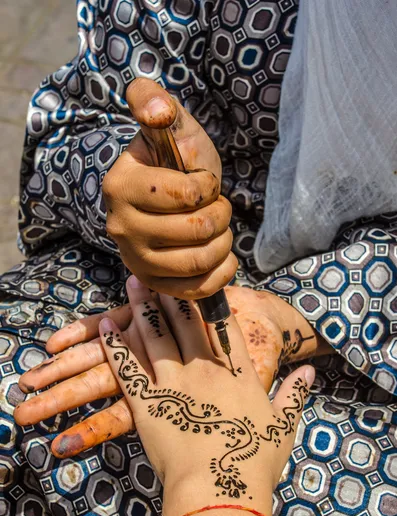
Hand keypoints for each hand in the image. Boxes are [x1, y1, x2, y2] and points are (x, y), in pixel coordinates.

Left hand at [98, 278, 314, 495]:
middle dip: (172, 294)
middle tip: (159, 273)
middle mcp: (204, 369)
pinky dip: (115, 345)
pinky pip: (127, 366)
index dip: (212, 301)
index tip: (202, 282)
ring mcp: (173, 382)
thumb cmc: (253, 462)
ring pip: (155, 335)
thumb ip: (294, 394)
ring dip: (143, 308)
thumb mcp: (283, 427)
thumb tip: (310, 372)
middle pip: (186, 322)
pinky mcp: (146, 401)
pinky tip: (107, 326)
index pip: (224, 327)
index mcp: (238, 374)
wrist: (218, 488)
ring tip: (133, 284)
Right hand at [103, 77, 236, 298]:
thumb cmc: (172, 160)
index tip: (202, 180)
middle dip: (220, 213)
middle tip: (215, 205)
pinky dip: (222, 271)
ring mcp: (135, 260)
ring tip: (217, 227)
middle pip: (197, 230)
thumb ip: (156, 102)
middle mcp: (121, 227)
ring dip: (223, 241)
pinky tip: (221, 254)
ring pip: (199, 260)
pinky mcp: (154, 283)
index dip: (208, 186)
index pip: (186, 195)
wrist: (160, 195)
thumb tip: (157, 111)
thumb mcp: (170, 125)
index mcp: (121, 186)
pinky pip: (198, 289)